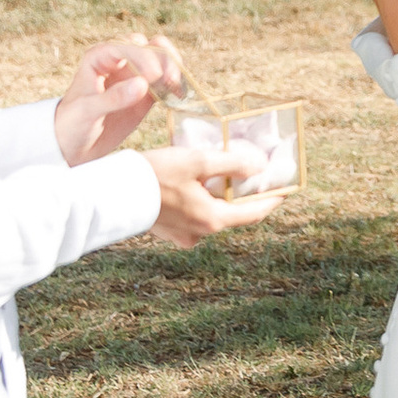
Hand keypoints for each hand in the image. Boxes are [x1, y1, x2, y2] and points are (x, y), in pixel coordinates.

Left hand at [55, 32, 181, 164]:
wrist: (72, 147)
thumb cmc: (71, 124)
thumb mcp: (87, 111)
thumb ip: (114, 97)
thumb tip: (144, 84)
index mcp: (99, 58)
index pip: (126, 46)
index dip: (142, 56)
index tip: (152, 77)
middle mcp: (119, 62)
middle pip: (148, 46)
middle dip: (163, 58)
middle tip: (169, 79)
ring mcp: (134, 78)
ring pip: (161, 61)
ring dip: (173, 69)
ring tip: (177, 88)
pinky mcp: (145, 95)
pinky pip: (165, 83)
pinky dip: (175, 86)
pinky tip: (179, 97)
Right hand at [145, 145, 284, 245]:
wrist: (112, 193)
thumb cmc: (156, 174)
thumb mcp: (198, 161)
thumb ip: (232, 164)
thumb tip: (259, 168)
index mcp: (212, 219)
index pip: (254, 213)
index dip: (272, 199)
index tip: (285, 188)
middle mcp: (200, 233)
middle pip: (232, 212)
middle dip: (243, 193)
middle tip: (252, 172)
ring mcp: (183, 235)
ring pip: (211, 212)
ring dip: (219, 194)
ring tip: (220, 171)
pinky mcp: (168, 231)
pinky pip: (193, 214)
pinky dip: (200, 199)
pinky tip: (194, 181)